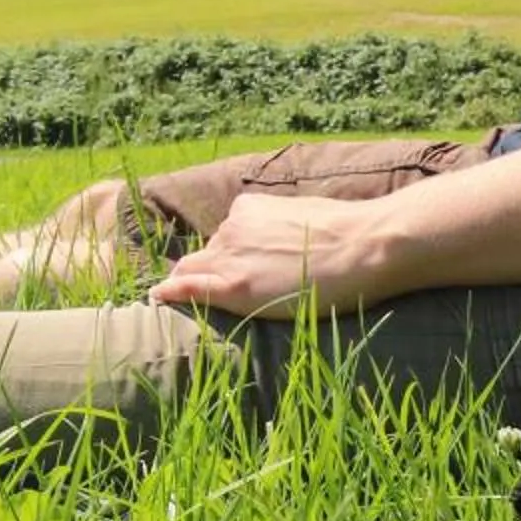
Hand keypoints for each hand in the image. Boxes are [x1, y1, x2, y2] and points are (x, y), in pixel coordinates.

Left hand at [147, 191, 395, 320]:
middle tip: (206, 296)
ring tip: (213, 311)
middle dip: (200, 275)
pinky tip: (156, 299)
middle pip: (202, 257)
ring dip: (200, 288)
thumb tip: (276, 244)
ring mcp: (230, 255)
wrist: (364, 245)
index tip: (218, 274)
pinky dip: (170, 293)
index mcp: (249, 210)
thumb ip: (277, 229)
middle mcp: (231, 228)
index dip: (218, 260)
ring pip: (195, 273)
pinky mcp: (235, 285)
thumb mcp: (303, 218)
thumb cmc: (347, 234)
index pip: (221, 239)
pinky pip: (190, 288)